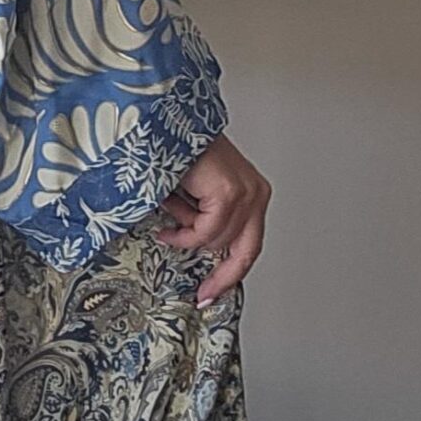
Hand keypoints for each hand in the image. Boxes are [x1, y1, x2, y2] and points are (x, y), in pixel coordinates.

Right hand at [155, 134, 270, 306]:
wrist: (164, 125)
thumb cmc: (175, 154)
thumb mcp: (195, 198)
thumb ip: (204, 223)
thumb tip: (199, 255)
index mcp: (252, 194)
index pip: (250, 244)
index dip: (232, 273)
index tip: (213, 293)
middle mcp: (256, 193)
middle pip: (246, 251)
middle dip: (221, 276)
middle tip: (203, 294)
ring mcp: (246, 193)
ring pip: (217, 241)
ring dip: (187, 235)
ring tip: (169, 216)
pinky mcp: (230, 193)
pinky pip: (206, 232)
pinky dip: (183, 232)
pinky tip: (169, 222)